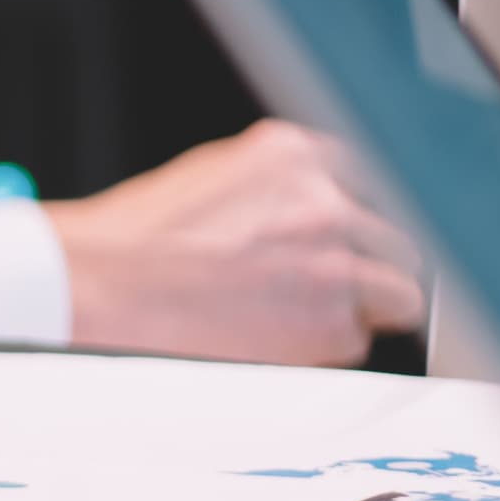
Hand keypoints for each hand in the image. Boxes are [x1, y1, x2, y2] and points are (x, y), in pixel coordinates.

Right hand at [45, 119, 425, 363]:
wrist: (101, 286)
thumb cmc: (135, 238)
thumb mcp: (211, 177)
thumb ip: (275, 188)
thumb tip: (306, 213)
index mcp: (294, 154)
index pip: (363, 183)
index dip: (347, 221)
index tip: (333, 241)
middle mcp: (325, 202)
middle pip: (393, 241)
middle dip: (365, 266)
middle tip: (319, 288)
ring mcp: (336, 264)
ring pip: (398, 295)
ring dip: (361, 308)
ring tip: (301, 318)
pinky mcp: (333, 324)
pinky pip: (356, 341)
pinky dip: (324, 346)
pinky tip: (273, 336)